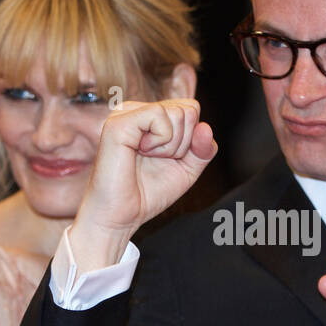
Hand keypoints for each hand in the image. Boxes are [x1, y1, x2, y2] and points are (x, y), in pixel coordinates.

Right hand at [72, 98, 214, 268]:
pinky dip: (160, 141)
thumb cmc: (147, 193)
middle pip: (188, 109)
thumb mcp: (187, 170)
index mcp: (150, 116)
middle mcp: (137, 109)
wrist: (121, 216)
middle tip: (156, 160)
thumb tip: (206, 128)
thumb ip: (203, 150)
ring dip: (171, 145)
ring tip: (146, 158)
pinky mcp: (119, 122)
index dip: (191, 139)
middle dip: (183, 143)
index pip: (191, 109)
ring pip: (178, 112)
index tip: (169, 158)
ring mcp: (126, 113)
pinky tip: (140, 152)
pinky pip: (159, 116)